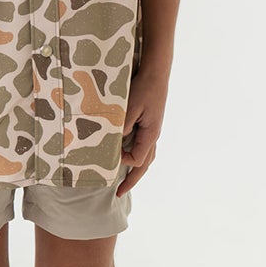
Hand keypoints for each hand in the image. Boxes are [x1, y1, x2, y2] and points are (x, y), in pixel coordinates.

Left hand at [117, 60, 168, 194]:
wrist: (156, 73)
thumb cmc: (144, 88)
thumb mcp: (131, 106)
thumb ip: (123, 125)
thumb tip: (115, 144)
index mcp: (151, 134)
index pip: (138, 159)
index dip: (123, 162)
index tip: (109, 157)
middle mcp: (154, 136)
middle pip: (145, 165)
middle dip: (132, 180)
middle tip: (119, 193)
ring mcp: (152, 130)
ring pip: (146, 157)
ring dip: (135, 170)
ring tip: (124, 180)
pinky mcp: (149, 124)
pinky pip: (143, 146)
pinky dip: (136, 155)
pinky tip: (126, 155)